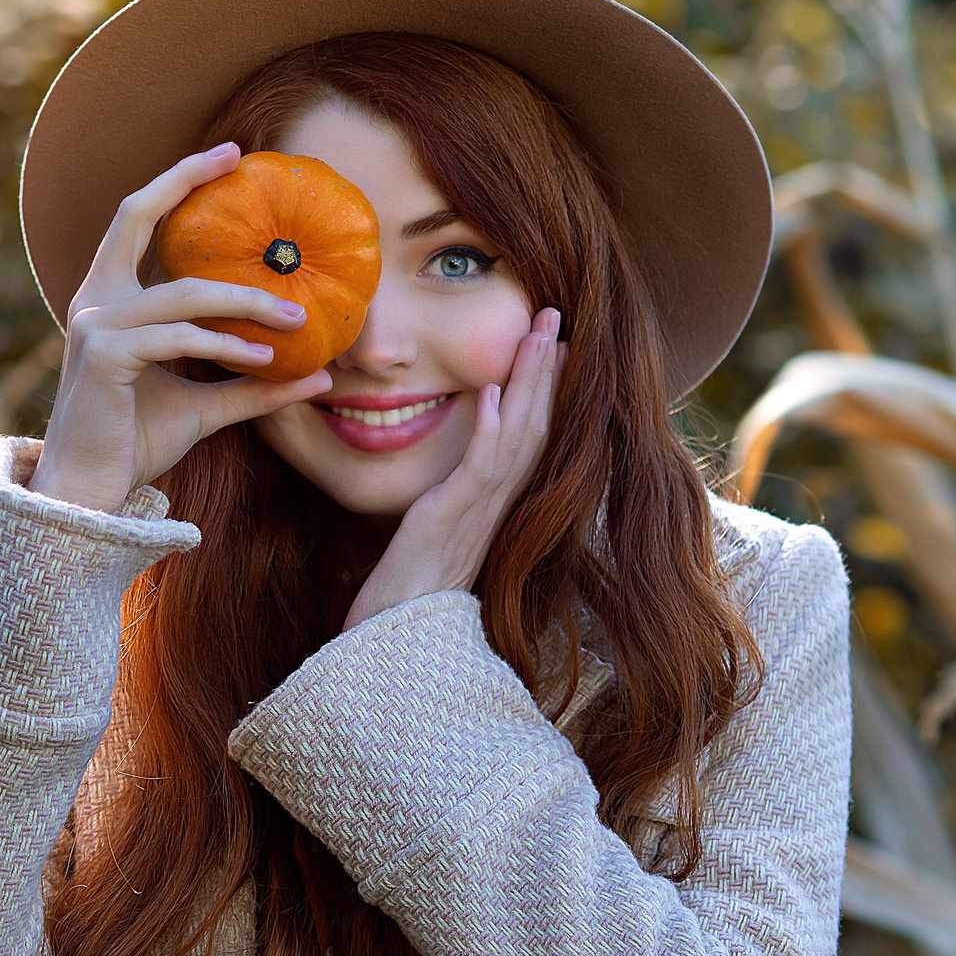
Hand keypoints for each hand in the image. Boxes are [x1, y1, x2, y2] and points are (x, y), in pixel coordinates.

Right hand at [29, 142, 334, 511]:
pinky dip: (225, 345)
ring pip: (186, 292)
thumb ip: (253, 385)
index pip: (137, 219)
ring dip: (248, 303)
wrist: (91, 490)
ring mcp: (95, 323)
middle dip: (184, 178)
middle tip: (240, 160)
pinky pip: (178, 337)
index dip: (177, 180)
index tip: (228, 156)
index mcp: (110, 298)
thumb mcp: (204, 405)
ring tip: (297, 317)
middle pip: (135, 215)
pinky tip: (265, 359)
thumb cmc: (136, 441)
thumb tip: (319, 375)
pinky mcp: (104, 355)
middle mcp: (95, 298)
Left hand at [343, 307, 561, 630]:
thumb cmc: (409, 592)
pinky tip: (493, 394)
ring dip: (529, 383)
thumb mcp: (435, 532)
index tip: (559, 342)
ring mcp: (478, 511)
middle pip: (536, 424)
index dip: (548, 386)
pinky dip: (489, 429)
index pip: (533, 433)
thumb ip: (451, 499)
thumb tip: (451, 476)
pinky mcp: (451, 520)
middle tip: (557, 316)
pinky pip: (479, 469)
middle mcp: (497, 503)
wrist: (396, 639)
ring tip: (539, 336)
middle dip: (547, 367)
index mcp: (496, 501)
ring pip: (518, 437)